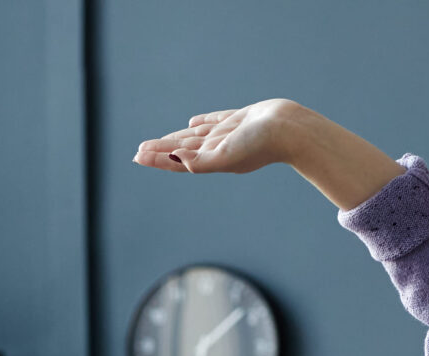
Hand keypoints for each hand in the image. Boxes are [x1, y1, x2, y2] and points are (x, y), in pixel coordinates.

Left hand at [133, 100, 311, 176]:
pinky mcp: (240, 120)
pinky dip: (201, 124)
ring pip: (195, 137)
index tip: (137, 156)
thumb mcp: (226, 156)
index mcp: (213, 160)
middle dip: (161, 149)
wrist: (290, 130)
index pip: (178, 160)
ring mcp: (229, 135)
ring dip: (176, 138)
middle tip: (140, 150)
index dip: (157, 158)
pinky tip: (191, 124)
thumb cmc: (260, 145)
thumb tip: (175, 158)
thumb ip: (199, 161)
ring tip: (160, 141)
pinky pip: (215, 122)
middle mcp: (219, 149)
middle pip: (182, 149)